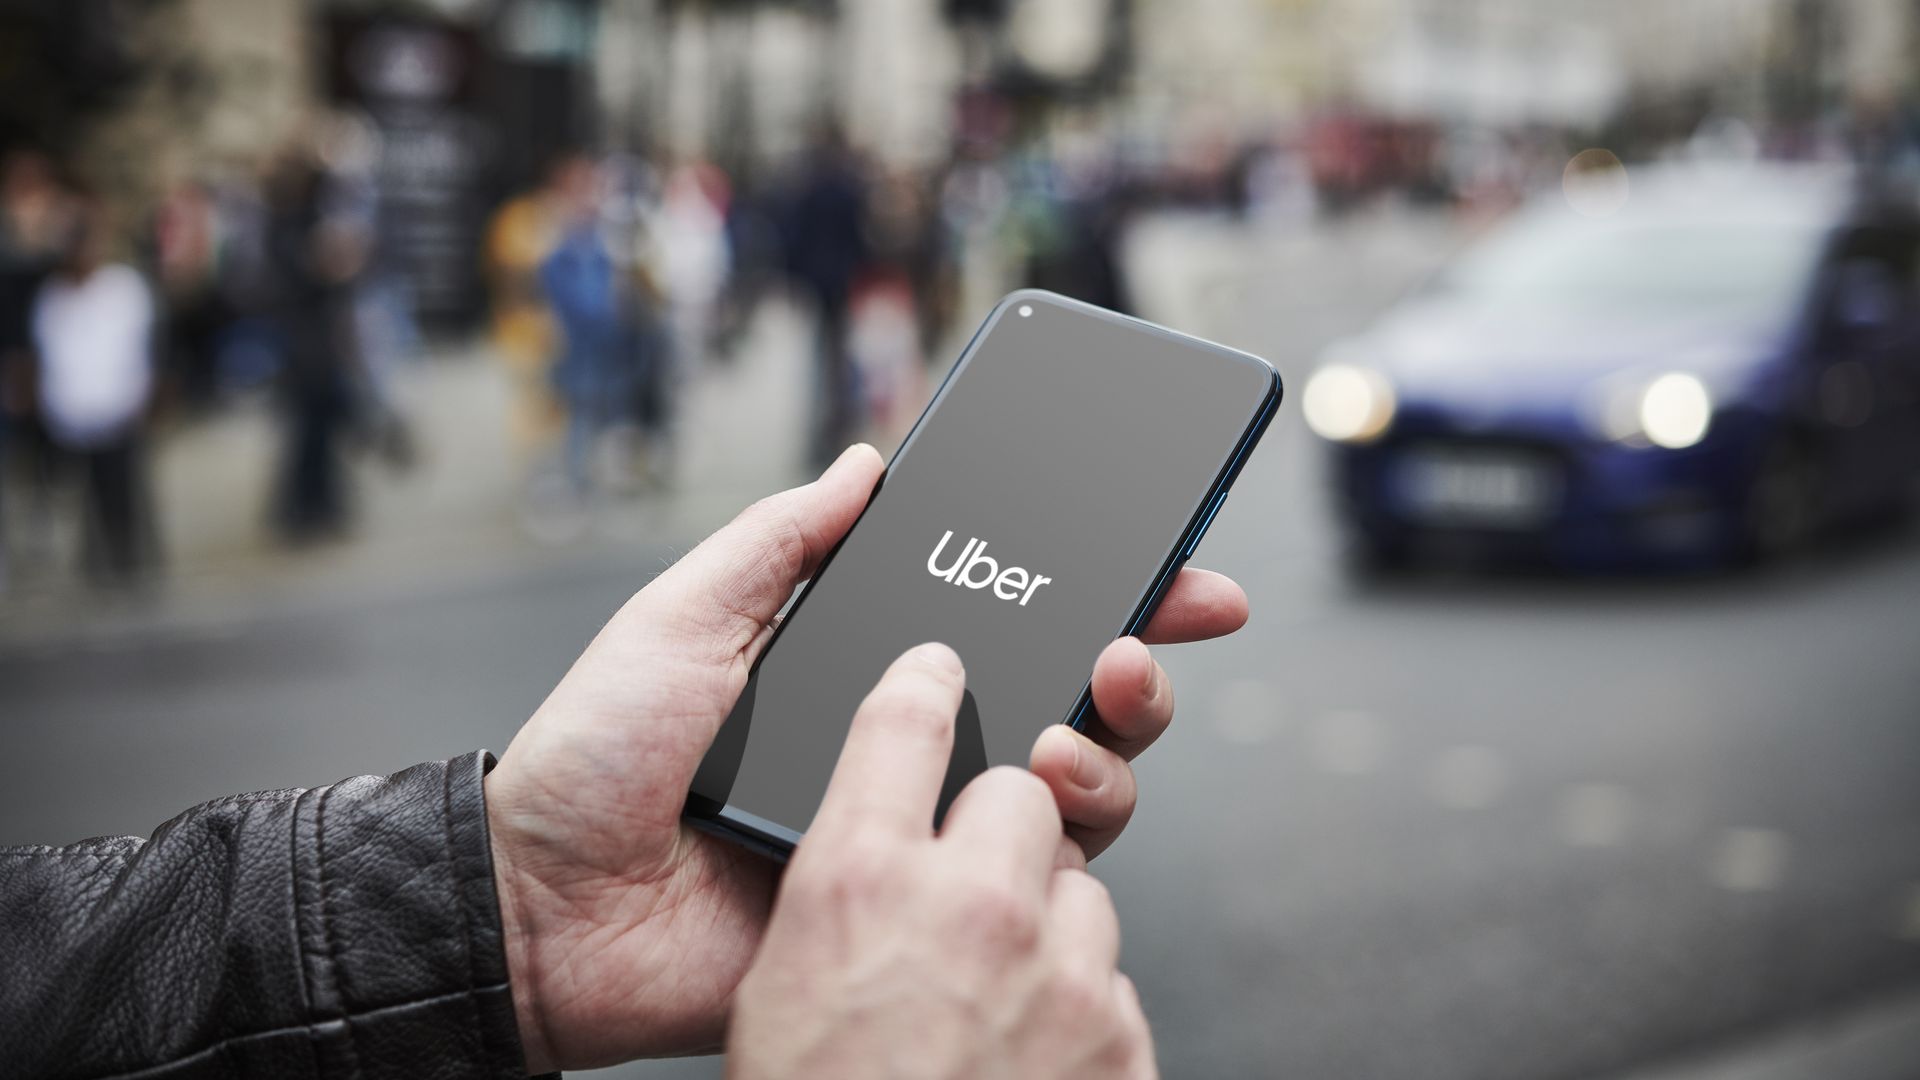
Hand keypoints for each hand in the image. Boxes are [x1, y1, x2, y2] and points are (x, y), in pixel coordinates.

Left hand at [485, 444, 1245, 1069]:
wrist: (547, 906)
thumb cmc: (599, 756)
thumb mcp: (685, 618)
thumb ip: (782, 541)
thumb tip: (868, 460)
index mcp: (867, 675)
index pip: (1004, 621)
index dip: (1095, 590)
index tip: (1168, 560)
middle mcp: (913, 748)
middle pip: (1067, 700)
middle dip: (1139, 660)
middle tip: (1152, 633)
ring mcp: (922, 832)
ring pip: (1073, 789)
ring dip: (1111, 744)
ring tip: (1074, 721)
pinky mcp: (918, 913)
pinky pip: (1029, 882)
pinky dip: (1064, 840)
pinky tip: (1045, 799)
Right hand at [730, 644, 1155, 1079]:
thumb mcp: (768, 986)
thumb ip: (830, 890)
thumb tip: (873, 848)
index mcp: (861, 884)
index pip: (905, 723)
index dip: (926, 682)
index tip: (940, 668)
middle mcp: (971, 911)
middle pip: (1026, 791)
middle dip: (1009, 821)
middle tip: (974, 882)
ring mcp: (1060, 979)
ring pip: (1082, 890)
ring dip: (1046, 926)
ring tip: (989, 988)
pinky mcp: (1118, 1045)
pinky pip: (1111, 984)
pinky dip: (1075, 1007)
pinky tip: (1026, 1042)